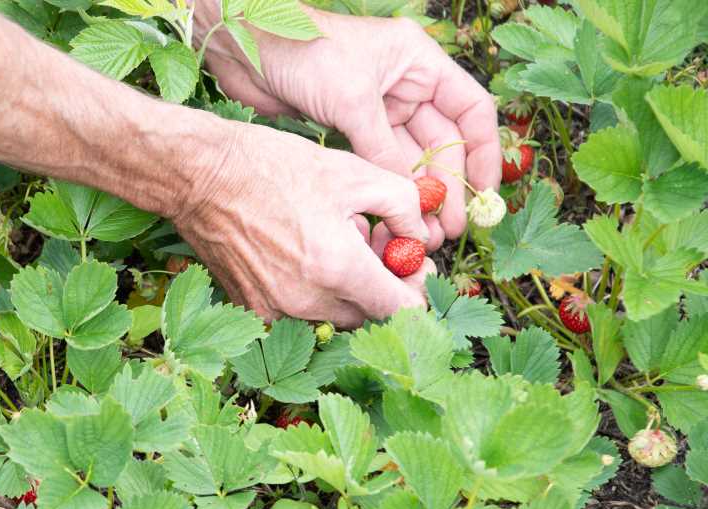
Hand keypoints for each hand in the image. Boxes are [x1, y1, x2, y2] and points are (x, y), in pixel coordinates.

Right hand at [175, 120, 433, 326]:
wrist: (202, 176)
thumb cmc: (273, 167)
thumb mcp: (353, 171)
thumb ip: (403, 205)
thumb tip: (420, 235)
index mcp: (338, 268)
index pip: (400, 310)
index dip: (415, 290)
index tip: (413, 267)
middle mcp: (308, 300)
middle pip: (368, 316)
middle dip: (380, 287)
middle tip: (377, 249)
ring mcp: (276, 309)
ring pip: (333, 316)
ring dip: (345, 290)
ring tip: (333, 246)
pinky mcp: (254, 308)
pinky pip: (299, 312)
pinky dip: (311, 292)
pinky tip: (301, 254)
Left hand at [198, 6, 499, 250]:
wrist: (247, 49)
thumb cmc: (304, 52)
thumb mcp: (353, 99)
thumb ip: (383, 148)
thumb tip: (409, 195)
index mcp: (418, 62)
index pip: (470, 110)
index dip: (482, 153)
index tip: (486, 194)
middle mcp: (403, 84)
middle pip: (440, 141)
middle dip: (447, 185)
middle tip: (448, 229)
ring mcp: (376, 107)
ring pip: (409, 157)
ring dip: (418, 193)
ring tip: (425, 233)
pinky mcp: (348, 126)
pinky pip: (378, 162)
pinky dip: (388, 188)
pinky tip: (395, 216)